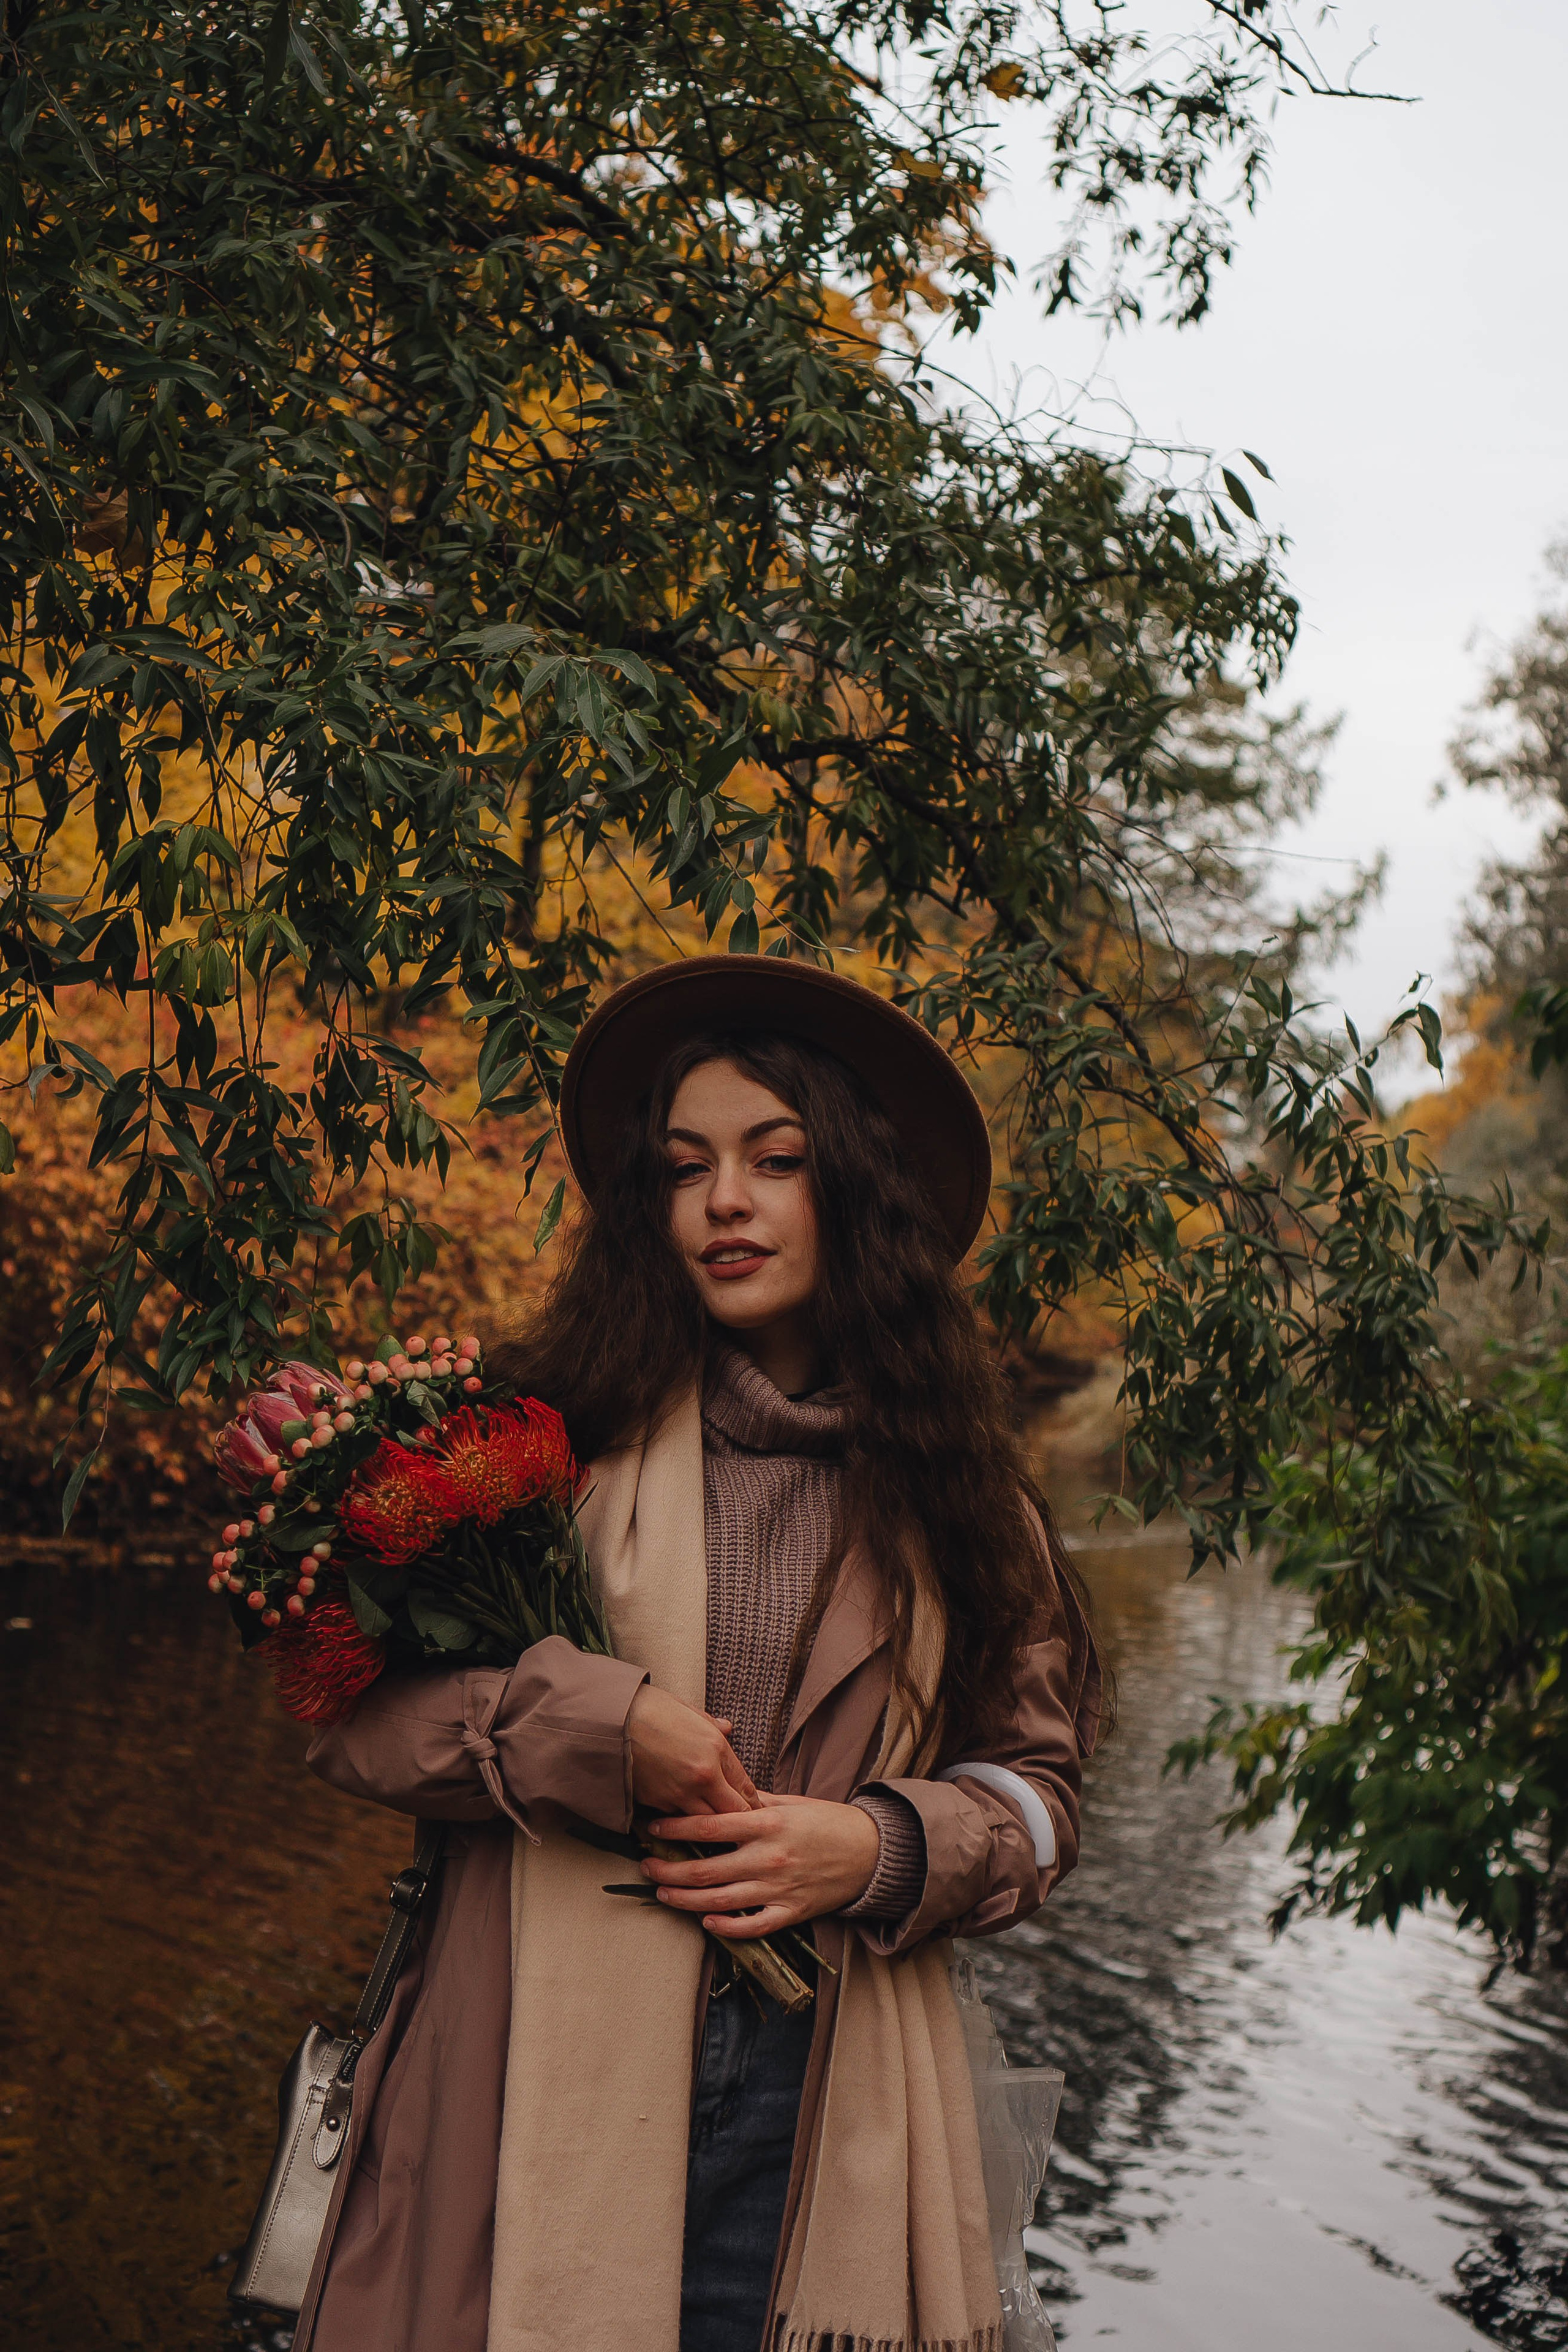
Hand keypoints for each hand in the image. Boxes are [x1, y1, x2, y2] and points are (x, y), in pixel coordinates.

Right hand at [627, 1683, 758, 1817]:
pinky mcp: (657, 1802)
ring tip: (713, 1827)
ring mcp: (680, 1792)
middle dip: (737, 1819)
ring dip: (710, 1823)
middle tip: (738, 1823)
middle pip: (733, 1811)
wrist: (613, 1719)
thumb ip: (713, 1725)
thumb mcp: (690, 1711)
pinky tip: (683, 1817)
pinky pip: (678, 1817)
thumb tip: (727, 1728)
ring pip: (707, 1822)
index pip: (746, 1786)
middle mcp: (703, 1775)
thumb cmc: (652, 1708)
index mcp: (716, 1748)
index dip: (752, 1801)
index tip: (752, 1808)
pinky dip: (682, 1818)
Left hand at [641, 1791, 880, 1938]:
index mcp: (768, 1825)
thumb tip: (720, 1793)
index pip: (710, 1826)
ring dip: (685, 1899)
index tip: (653, 1828)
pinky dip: (726, 1927)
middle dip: (669, 1869)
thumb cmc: (829, 1823)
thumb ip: (755, 1801)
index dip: (676, 1828)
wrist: (872, 1853)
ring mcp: (779, 1889)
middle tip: (647, 1866)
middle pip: (706, 1869)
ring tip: (663, 1892)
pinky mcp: (791, 1913)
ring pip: (720, 1901)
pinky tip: (706, 1921)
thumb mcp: (792, 1802)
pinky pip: (752, 1927)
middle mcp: (769, 1858)